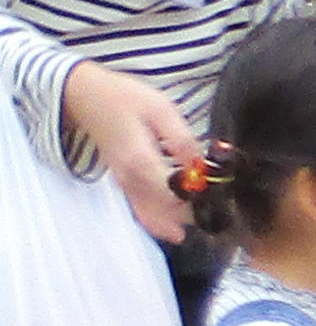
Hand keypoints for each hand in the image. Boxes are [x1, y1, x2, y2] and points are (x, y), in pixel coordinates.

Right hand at [60, 64, 202, 244]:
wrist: (85, 96)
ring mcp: (122, 182)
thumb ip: (182, 140)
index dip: (199, 201)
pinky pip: (139, 208)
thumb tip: (200, 166)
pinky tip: (172, 228)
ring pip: (149, 215)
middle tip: (218, 219)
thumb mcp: (161, 111)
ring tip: (200, 226)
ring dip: (173, 223)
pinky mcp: (121, 180)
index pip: (175, 196)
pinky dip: (156, 220)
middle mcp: (129, 179)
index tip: (221, 199)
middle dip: (190, 216)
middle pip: (163, 211)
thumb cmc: (124, 98)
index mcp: (141, 162)